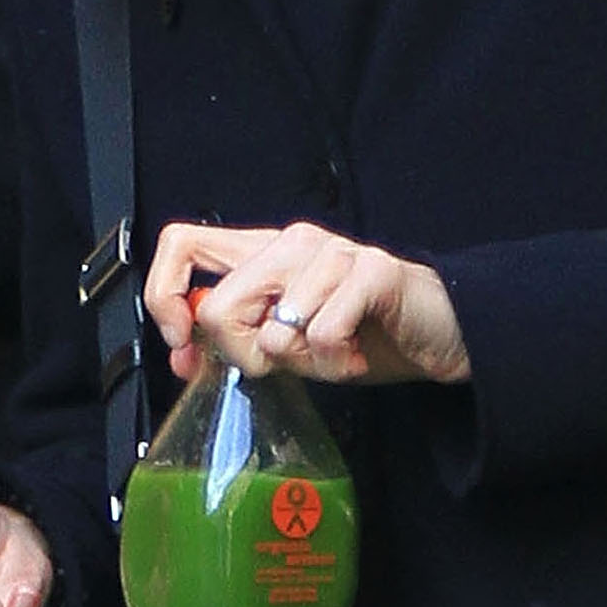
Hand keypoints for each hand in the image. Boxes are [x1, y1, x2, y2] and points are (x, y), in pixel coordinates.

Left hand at [145, 220, 471, 388]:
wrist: (440, 331)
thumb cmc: (362, 333)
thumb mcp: (287, 341)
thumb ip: (238, 339)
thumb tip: (183, 357)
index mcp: (261, 251)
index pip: (180, 244)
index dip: (166, 297)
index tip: (186, 344)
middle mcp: (290, 242)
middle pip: (220, 305)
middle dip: (245, 357)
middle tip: (284, 363)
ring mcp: (331, 252)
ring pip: (273, 328)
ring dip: (305, 363)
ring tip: (335, 355)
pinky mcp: (371, 271)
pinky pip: (324, 334)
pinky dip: (339, 364)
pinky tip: (357, 355)